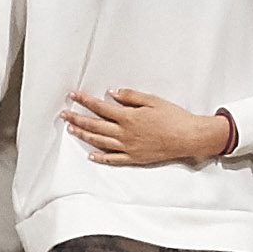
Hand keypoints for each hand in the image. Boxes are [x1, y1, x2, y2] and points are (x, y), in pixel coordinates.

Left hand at [61, 86, 229, 167]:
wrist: (188, 137)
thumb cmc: (173, 117)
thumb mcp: (152, 100)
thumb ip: (130, 96)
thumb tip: (113, 92)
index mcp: (128, 117)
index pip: (100, 107)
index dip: (85, 101)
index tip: (73, 96)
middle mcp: (125, 133)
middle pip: (95, 125)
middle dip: (78, 118)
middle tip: (64, 114)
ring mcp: (128, 147)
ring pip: (100, 142)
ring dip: (84, 135)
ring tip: (72, 129)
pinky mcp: (135, 158)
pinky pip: (113, 159)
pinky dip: (101, 157)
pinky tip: (91, 154)